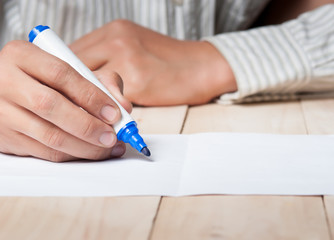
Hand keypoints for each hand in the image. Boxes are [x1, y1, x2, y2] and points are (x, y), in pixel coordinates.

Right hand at [0, 40, 131, 161]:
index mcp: (23, 56)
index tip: (114, 113)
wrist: (6, 91)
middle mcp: (6, 81)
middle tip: (112, 137)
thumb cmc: (46, 80)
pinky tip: (89, 152)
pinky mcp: (5, 138)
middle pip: (50, 106)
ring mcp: (2, 112)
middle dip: (88, 126)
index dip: (91, 96)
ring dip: (84, 146)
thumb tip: (124, 107)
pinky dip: (72, 155)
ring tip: (107, 147)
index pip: (61, 74)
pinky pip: (43, 152)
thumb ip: (101, 82)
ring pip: (48, 135)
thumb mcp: (71, 70)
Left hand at [70, 20, 236, 105]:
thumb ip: (108, 57)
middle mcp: (116, 39)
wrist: (203, 67)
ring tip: (93, 114)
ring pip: (89, 85)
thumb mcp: (135, 47)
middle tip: (74, 106)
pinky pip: (108, 100)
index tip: (66, 91)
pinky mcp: (137, 82)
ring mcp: (126, 59)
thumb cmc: (170, 61)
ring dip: (87, 103)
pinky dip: (106, 111)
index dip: (66, 75)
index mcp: (114, 30)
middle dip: (72, 90)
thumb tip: (83, 78)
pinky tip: (111, 117)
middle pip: (75, 67)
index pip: (73, 52)